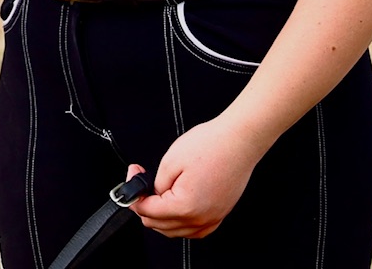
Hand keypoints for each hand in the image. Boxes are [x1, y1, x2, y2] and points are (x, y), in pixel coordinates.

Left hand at [130, 118, 261, 238]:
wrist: (239, 140)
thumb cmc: (211, 145)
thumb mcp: (171, 161)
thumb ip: (156, 184)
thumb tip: (151, 195)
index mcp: (185, 207)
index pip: (148, 212)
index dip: (134, 194)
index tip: (133, 177)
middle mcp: (201, 219)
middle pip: (159, 225)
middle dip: (145, 205)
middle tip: (142, 182)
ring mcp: (212, 218)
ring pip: (176, 231)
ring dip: (161, 217)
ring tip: (157, 193)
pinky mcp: (220, 214)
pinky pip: (194, 230)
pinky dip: (180, 223)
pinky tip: (176, 208)